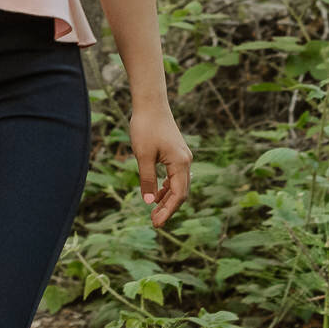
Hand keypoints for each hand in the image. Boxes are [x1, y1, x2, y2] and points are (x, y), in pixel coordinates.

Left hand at [130, 106, 191, 226]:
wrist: (150, 103)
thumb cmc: (146, 127)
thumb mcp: (143, 156)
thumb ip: (147, 180)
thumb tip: (149, 203)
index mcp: (180, 162)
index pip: (178, 195)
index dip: (168, 211)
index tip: (156, 224)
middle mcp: (186, 161)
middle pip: (181, 192)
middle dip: (168, 208)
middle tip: (154, 222)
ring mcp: (182, 156)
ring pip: (179, 185)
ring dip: (167, 199)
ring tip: (154, 211)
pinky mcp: (176, 153)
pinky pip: (175, 176)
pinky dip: (167, 187)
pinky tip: (156, 194)